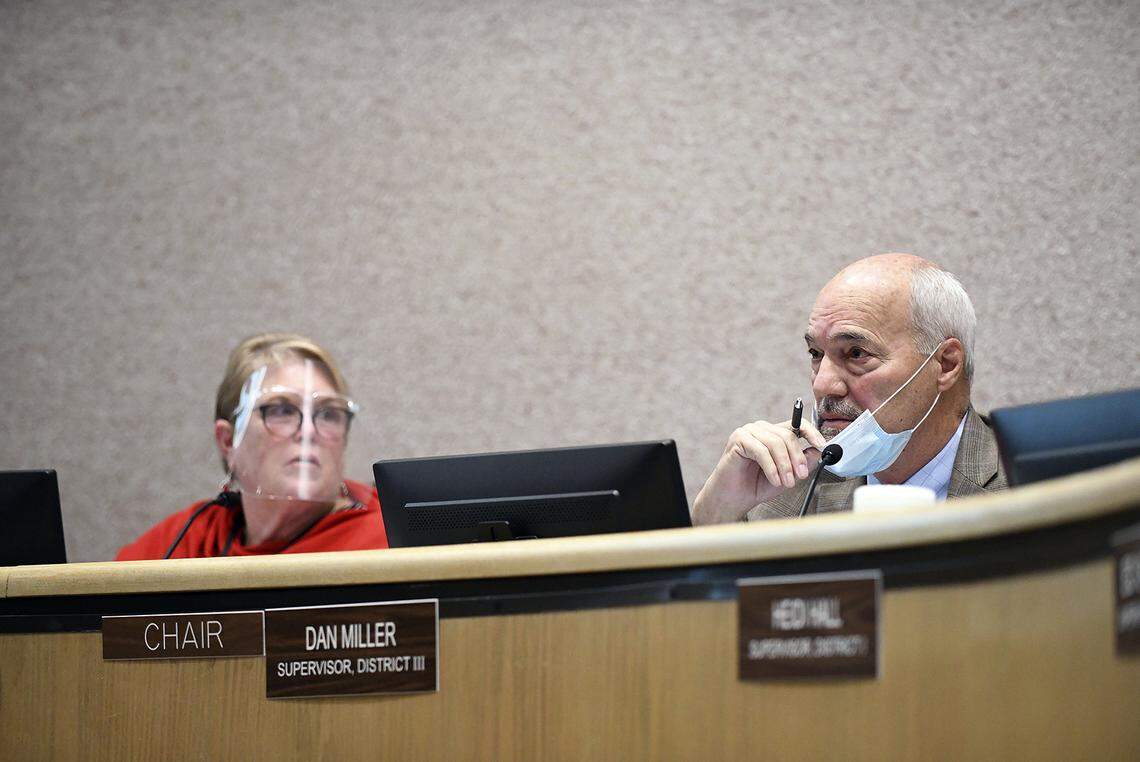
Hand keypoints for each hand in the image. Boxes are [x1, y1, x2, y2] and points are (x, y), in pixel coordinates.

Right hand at [691, 418, 827, 524]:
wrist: (734, 498)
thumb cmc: (757, 485)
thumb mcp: (788, 474)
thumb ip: (803, 462)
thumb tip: (818, 451)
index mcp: (774, 433)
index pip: (797, 424)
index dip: (811, 433)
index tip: (821, 446)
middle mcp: (761, 429)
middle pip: (787, 435)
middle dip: (797, 458)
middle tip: (801, 476)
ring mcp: (748, 432)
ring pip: (775, 443)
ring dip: (784, 466)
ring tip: (786, 483)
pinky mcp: (738, 440)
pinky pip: (761, 451)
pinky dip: (771, 468)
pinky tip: (774, 480)